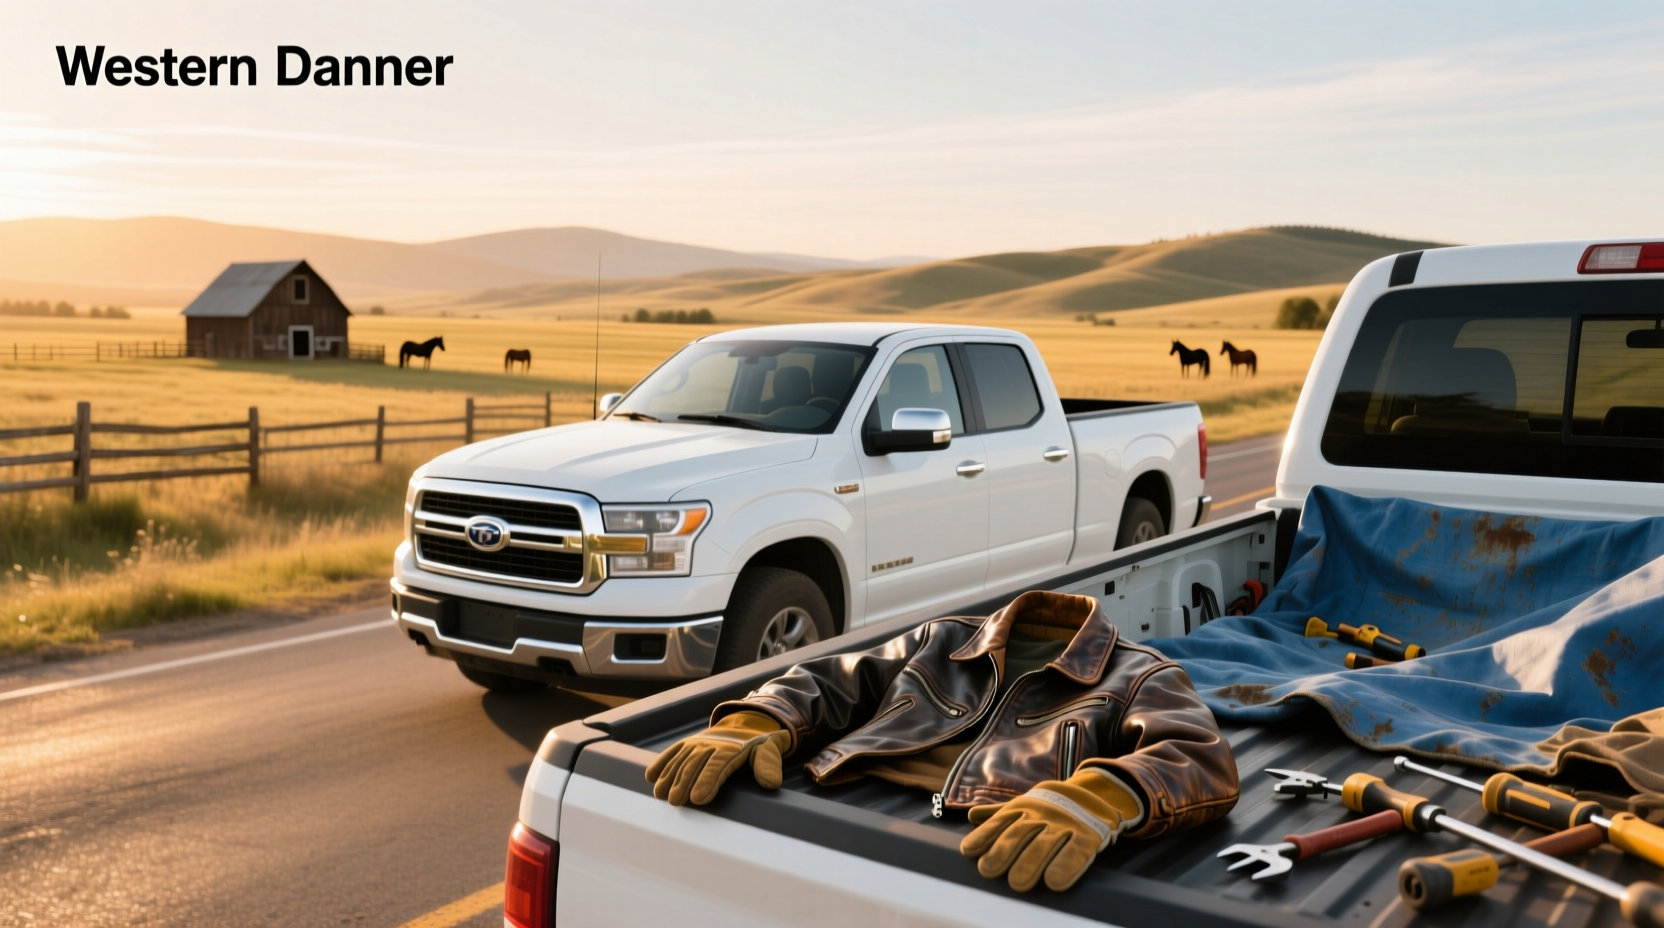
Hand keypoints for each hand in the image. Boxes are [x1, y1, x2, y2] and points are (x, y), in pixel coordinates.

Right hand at [644, 711, 791, 805]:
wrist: (748, 723)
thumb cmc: (759, 745)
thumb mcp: (769, 752)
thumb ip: (769, 766)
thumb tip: (771, 783)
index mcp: (732, 749)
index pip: (717, 766)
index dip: (707, 781)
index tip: (698, 798)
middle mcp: (711, 745)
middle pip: (695, 764)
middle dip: (684, 783)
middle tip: (675, 801)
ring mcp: (697, 743)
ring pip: (680, 759)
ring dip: (669, 776)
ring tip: (660, 794)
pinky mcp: (688, 743)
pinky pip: (672, 751)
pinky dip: (661, 762)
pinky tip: (650, 776)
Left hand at [960, 767, 1144, 891]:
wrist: (1096, 794)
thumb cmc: (1051, 807)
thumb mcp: (1025, 806)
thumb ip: (999, 815)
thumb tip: (971, 816)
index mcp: (1024, 808)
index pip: (1000, 822)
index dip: (984, 836)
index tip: (968, 851)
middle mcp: (1042, 815)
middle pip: (1019, 835)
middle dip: (1002, 851)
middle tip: (988, 870)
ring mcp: (1065, 824)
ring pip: (1044, 844)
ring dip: (1030, 862)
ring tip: (1016, 882)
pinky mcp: (1088, 835)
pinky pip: (1076, 851)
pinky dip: (1065, 866)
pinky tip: (1053, 881)